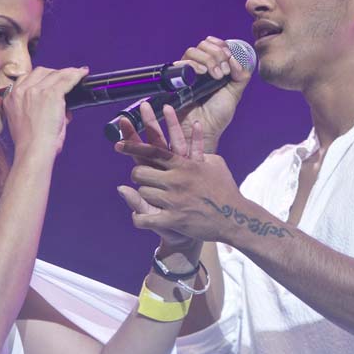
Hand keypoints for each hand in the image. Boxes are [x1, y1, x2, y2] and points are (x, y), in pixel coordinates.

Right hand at [3, 66, 88, 154]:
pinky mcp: (51, 94)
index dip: (42, 77)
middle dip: (54, 73)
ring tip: (76, 74)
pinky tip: (82, 74)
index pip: (28, 78)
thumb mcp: (25, 124)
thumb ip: (38, 112)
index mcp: (11, 98)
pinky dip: (76, 75)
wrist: (33, 150)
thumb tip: (63, 110)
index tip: (51, 79)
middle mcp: (21, 91)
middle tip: (65, 78)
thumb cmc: (31, 144)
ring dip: (67, 73)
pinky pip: (67, 79)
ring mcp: (36, 91)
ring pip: (55, 74)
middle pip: (41, 72)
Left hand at [116, 109, 244, 242]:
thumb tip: (195, 134)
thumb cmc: (226, 188)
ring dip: (144, 195)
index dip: (133, 146)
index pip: (152, 150)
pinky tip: (142, 218)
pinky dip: (140, 219)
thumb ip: (200, 150)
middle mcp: (176, 180)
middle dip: (138, 174)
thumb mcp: (215, 163)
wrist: (235, 217)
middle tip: (143, 177)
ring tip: (154, 197)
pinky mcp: (174, 219)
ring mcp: (174, 200)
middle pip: (141, 172)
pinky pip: (145, 219)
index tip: (118, 145)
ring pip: (143, 193)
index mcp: (184, 164)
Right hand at [174, 36, 251, 151]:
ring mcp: (187, 73)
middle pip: (203, 45)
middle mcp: (199, 67)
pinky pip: (181, 63)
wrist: (205, 129)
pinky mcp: (177, 80)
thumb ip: (241, 75)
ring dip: (208, 59)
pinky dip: (194, 64)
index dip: (221, 45)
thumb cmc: (218, 114)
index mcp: (213, 67)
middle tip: (224, 71)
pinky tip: (203, 73)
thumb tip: (235, 59)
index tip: (228, 56)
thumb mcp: (235, 92)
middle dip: (216, 53)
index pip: (213, 45)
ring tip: (216, 75)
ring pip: (192, 51)